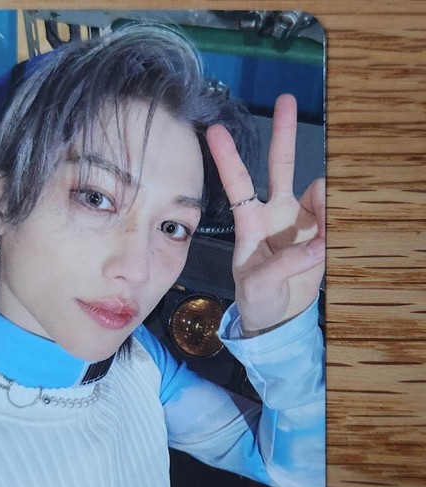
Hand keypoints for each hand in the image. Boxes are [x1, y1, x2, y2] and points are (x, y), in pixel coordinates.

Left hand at [206, 94, 324, 334]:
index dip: (228, 159)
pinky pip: (336, 214)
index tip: (216, 131)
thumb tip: (317, 244)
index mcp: (250, 224)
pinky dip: (339, 221)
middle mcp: (275, 214)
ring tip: (323, 240)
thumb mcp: (258, 287)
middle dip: (282, 134)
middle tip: (286, 101)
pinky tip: (333, 241)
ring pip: (319, 190)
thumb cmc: (257, 300)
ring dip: (328, 204)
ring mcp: (301, 220)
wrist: (278, 317)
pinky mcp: (322, 232)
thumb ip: (283, 265)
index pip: (238, 186)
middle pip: (279, 167)